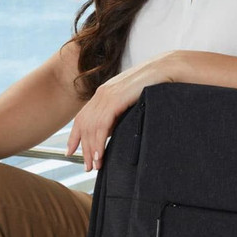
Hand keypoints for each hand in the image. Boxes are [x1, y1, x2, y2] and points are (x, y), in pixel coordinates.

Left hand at [66, 51, 178, 171]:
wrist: (166, 69)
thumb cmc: (154, 84)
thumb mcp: (131, 99)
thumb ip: (119, 111)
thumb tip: (112, 130)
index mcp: (104, 93)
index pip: (82, 117)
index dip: (74, 136)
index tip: (70, 152)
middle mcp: (101, 94)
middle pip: (84, 125)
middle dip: (84, 149)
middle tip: (87, 167)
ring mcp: (107, 95)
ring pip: (91, 128)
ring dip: (92, 150)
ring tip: (96, 166)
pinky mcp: (116, 99)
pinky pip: (101, 125)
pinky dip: (98, 142)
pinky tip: (100, 155)